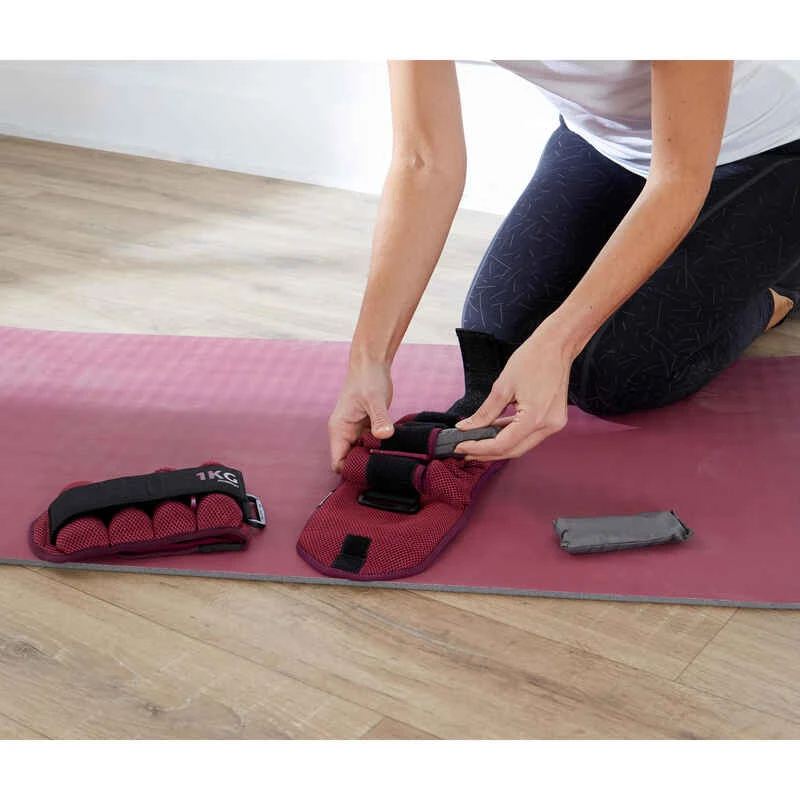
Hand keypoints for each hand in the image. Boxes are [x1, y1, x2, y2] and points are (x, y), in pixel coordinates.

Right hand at [328, 361, 394, 472]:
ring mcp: (356, 432)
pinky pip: (372, 446)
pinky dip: (381, 449)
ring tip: (391, 458)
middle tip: (386, 467)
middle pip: (351, 463)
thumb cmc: (368, 378)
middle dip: (366, 468)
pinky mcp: (367, 429)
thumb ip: (379, 418)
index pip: (338, 463)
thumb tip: (384, 435)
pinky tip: (393, 449)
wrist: (371, 364)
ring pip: (362, 456)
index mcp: (339, 430)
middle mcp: (345, 434)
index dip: (351, 472)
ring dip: (374, 459)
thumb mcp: (375, 399)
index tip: (371, 473)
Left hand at [453, 325, 572, 460]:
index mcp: (535, 418)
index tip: (459, 446)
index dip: (479, 448)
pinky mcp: (554, 420)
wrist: (556, 346)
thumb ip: (484, 413)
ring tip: (475, 444)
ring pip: (521, 445)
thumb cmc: (532, 359)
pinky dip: (510, 435)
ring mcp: (554, 424)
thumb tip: (466, 427)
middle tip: (463, 451)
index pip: (502, 444)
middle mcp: (548, 426)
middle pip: (513, 450)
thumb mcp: (502, 386)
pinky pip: (529, 435)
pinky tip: (493, 433)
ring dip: (498, 446)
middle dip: (487, 453)